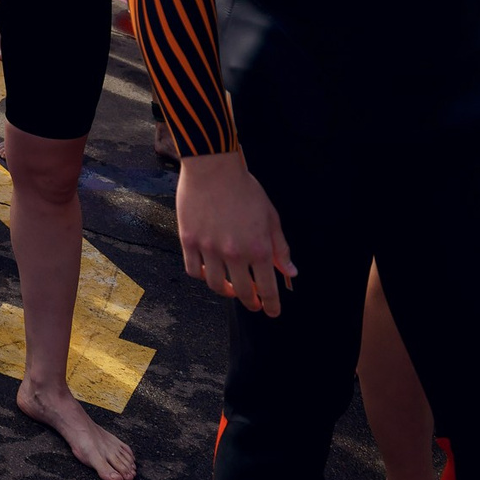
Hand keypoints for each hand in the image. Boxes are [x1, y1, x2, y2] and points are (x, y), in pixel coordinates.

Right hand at [175, 152, 296, 314]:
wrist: (212, 167)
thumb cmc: (244, 188)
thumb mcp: (270, 216)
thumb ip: (280, 247)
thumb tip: (290, 272)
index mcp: (257, 248)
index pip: (267, 288)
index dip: (271, 304)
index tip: (272, 311)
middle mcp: (233, 253)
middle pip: (242, 292)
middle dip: (251, 302)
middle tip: (254, 303)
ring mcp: (208, 249)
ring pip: (216, 285)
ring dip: (226, 292)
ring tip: (231, 288)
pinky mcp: (188, 241)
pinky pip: (194, 270)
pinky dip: (203, 276)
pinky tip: (210, 272)